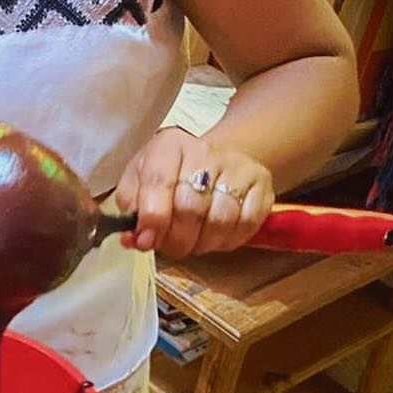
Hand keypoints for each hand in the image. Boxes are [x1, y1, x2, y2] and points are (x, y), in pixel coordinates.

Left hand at [116, 129, 274, 259]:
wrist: (217, 158)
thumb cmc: (172, 173)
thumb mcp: (139, 179)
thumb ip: (130, 208)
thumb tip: (132, 239)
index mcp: (169, 145)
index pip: (159, 182)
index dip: (153, 218)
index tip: (145, 241)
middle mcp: (205, 151)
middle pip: (190, 207)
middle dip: (175, 239)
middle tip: (169, 246)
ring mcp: (238, 168)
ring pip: (219, 220)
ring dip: (201, 243)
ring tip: (191, 242)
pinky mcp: (262, 186)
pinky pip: (246, 225)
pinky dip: (226, 241)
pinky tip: (214, 237)